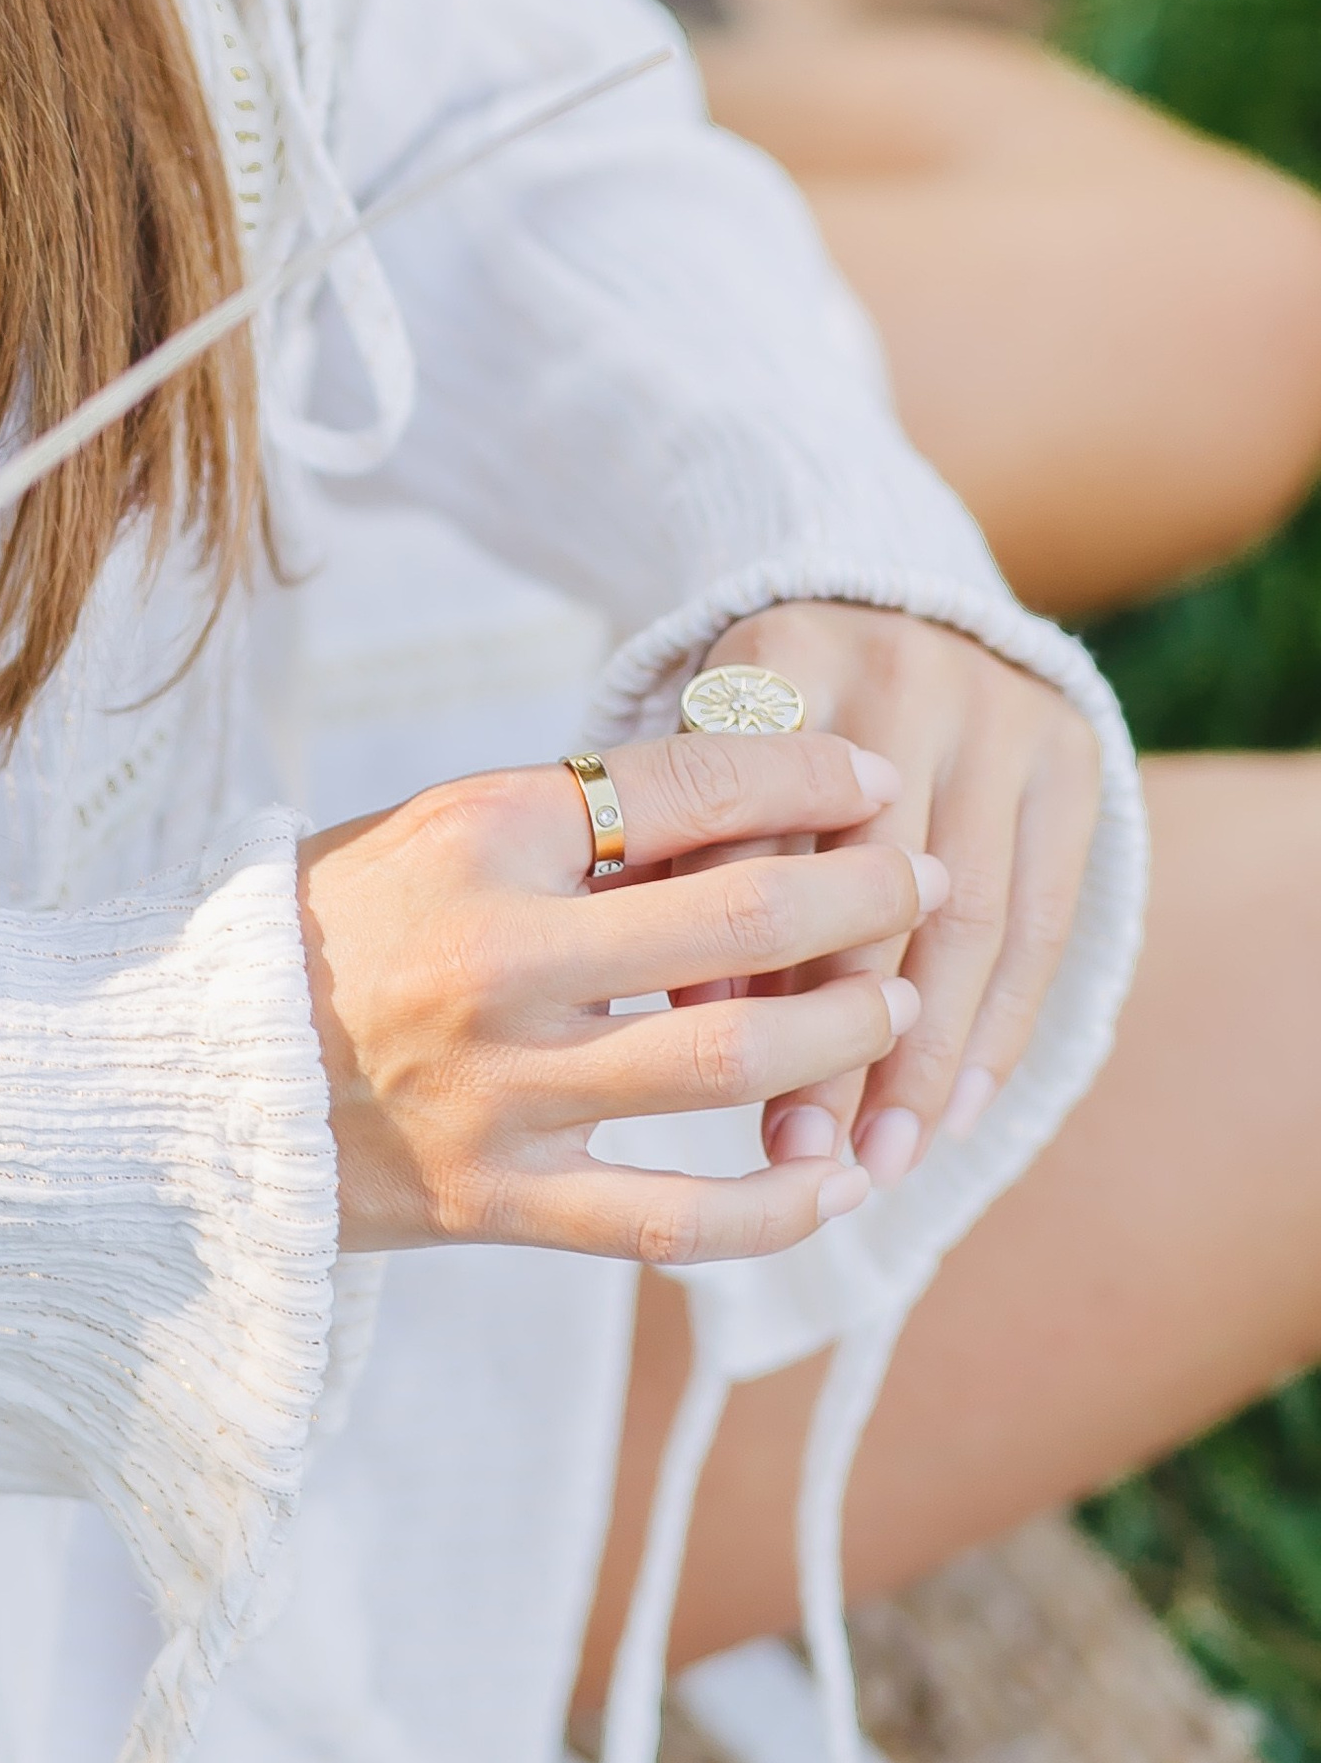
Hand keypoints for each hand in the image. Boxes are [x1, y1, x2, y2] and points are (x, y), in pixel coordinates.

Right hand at [299, 732, 942, 1258]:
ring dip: (843, 1027)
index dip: (810, 773)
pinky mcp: (498, 1201)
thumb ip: (582, 825)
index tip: (872, 778)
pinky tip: (836, 1182)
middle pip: (739, 912)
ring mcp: (501, 1089)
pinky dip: (777, 1209)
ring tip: (891, 1004)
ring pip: (733, 1057)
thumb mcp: (439, 833)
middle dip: (861, 891)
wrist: (191, 1078)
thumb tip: (759, 807)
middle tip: (919, 880)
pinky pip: (677, 1219)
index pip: (689, 783)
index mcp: (479, 836)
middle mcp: (496, 956)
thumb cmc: (334, 933)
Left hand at [692, 602, 1100, 1191]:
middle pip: (872, 884)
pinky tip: (952, 1117)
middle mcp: (904, 673)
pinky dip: (998, 1032)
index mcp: (783, 653)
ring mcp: (1003, 714)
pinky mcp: (1074, 759)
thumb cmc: (759, 715)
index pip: (752, 818)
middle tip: (799, 1147)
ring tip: (878, 1160)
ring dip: (926, 1059)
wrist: (895, 601)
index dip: (729, 941)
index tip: (695, 1054)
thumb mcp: (699, 748)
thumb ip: (687, 854)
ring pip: (970, 920)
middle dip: (834, 1034)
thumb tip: (694, 1013)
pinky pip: (1045, 923)